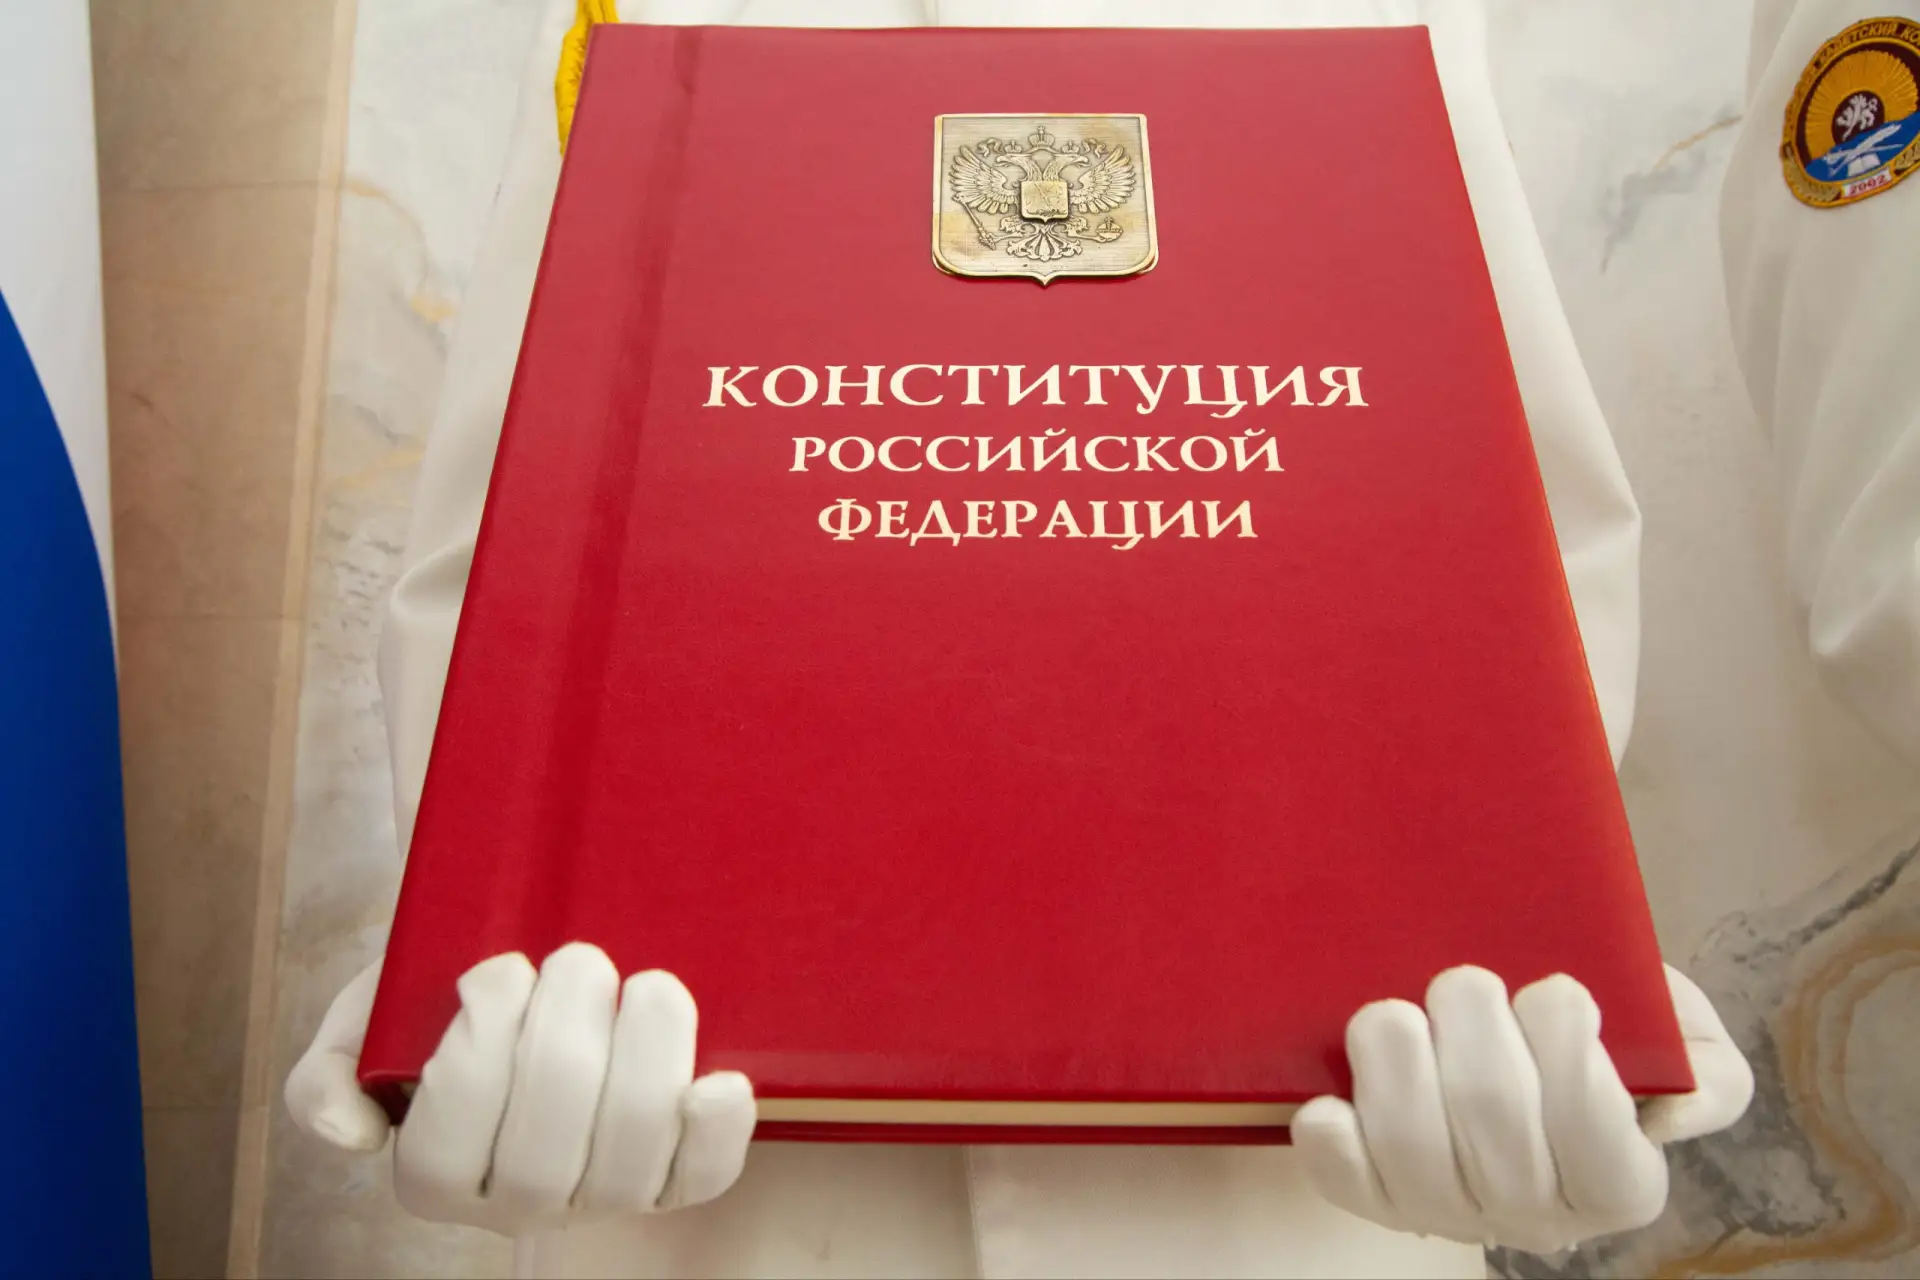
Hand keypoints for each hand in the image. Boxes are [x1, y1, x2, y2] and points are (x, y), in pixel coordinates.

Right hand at [284, 943, 755, 1235]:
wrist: (551, 987)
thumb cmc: (453, 999)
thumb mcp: (374, 1017)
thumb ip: (333, 1069)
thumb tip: (351, 1134)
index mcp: (432, 1170)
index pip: (446, 1141)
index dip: (477, 1053)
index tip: (502, 967)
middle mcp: (516, 1203)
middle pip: (543, 1152)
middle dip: (566, 1042)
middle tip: (580, 959)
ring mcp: (599, 1198)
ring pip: (627, 1161)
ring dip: (646, 1064)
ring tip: (650, 987)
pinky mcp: (673, 1180)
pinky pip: (702, 1177)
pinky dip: (716, 1131)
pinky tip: (721, 1079)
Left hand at [1294, 964, 1751, 1254]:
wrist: (1492, 1044)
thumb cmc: (1595, 1031)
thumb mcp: (1674, 1038)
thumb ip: (1703, 1068)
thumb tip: (1674, 1106)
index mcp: (1620, 1182)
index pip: (1594, 1120)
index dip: (1567, 1040)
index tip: (1554, 987)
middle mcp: (1536, 1217)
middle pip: (1492, 1111)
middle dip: (1471, 1021)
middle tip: (1465, 982)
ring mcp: (1450, 1214)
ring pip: (1411, 1141)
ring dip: (1395, 1054)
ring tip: (1397, 1013)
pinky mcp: (1376, 1201)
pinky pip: (1343, 1176)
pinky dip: (1332, 1127)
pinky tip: (1338, 1092)